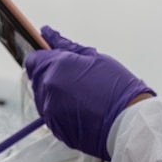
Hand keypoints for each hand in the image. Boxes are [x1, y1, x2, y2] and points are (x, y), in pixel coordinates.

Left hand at [25, 26, 154, 160]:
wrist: (127, 121)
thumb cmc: (117, 88)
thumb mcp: (95, 58)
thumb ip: (67, 46)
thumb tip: (48, 34)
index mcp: (56, 67)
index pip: (34, 60)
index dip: (45, 58)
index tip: (55, 60)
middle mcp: (48, 89)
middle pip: (38, 78)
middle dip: (52, 75)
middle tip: (77, 78)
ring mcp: (49, 110)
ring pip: (44, 97)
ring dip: (57, 93)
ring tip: (82, 95)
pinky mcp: (54, 127)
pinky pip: (51, 114)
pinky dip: (62, 110)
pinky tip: (82, 108)